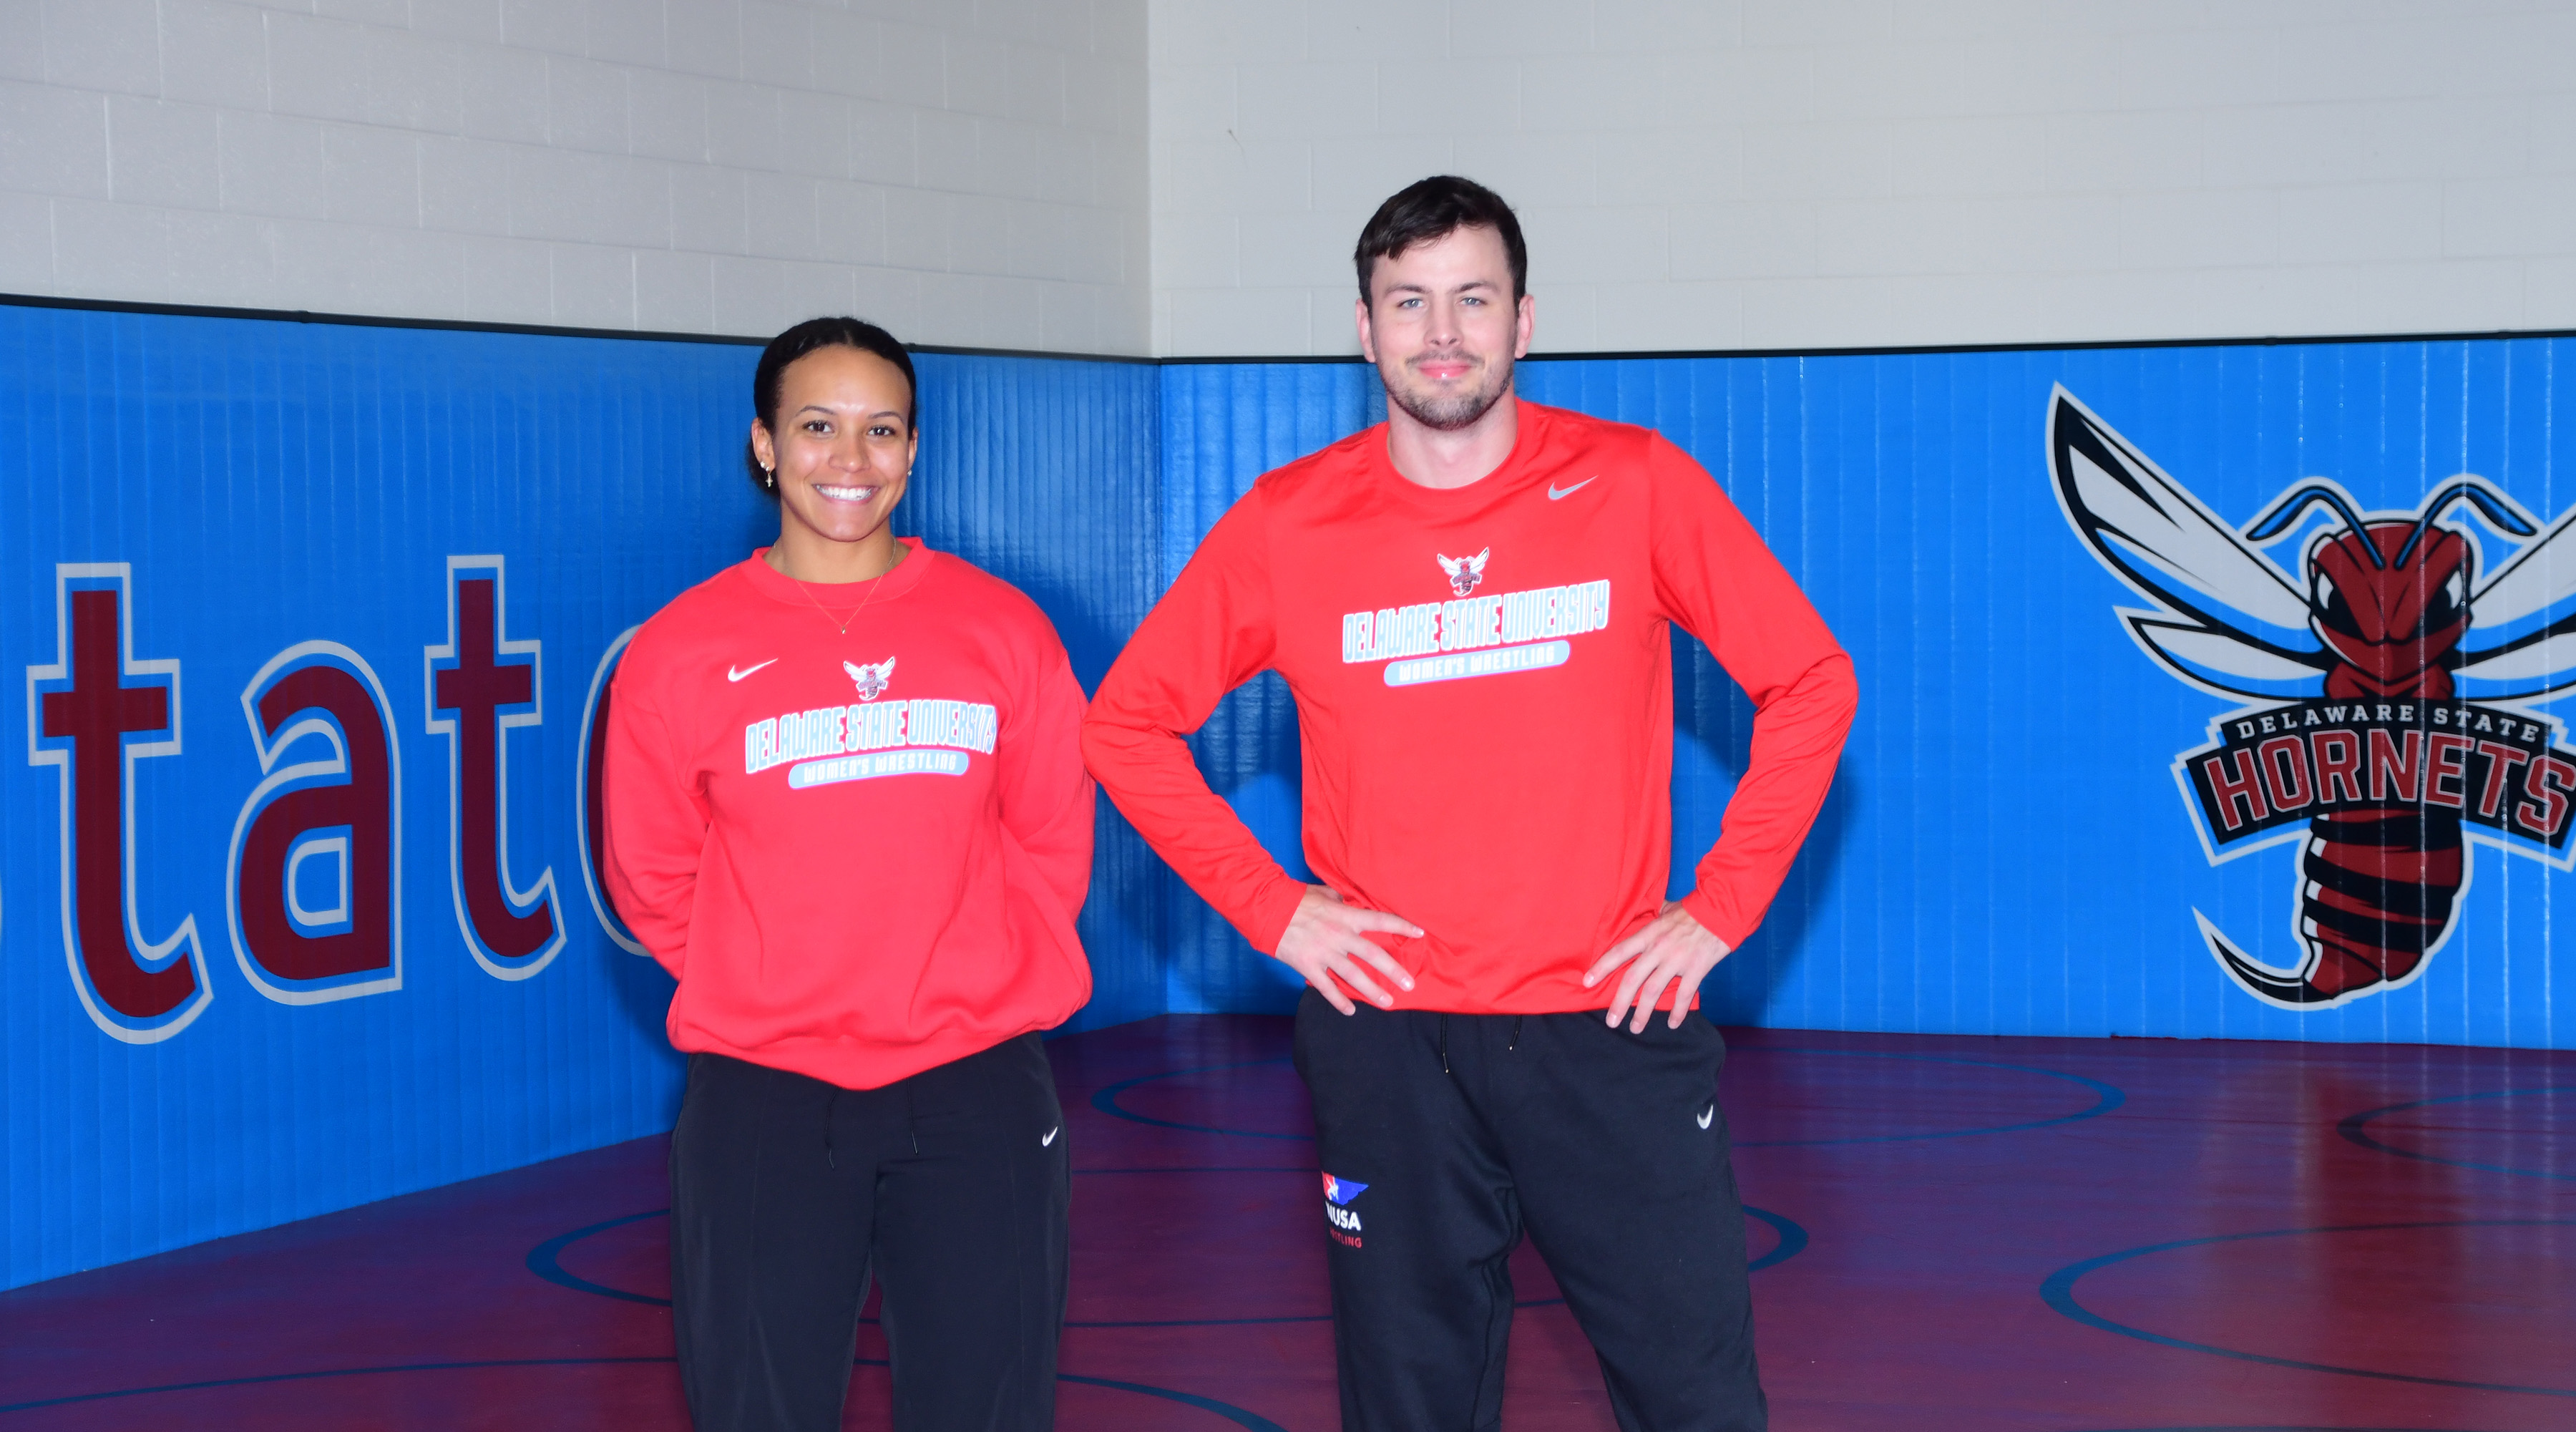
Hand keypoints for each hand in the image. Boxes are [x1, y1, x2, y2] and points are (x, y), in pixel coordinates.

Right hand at [1274, 886, 1420, 1014]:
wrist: (1268, 909)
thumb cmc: (1297, 899)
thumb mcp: (1325, 894)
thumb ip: (1342, 901)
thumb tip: (1354, 902)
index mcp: (1346, 916)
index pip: (1380, 920)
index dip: (1402, 926)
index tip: (1420, 933)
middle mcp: (1340, 937)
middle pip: (1373, 956)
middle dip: (1393, 971)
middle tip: (1409, 985)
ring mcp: (1324, 954)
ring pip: (1353, 976)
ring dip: (1372, 991)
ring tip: (1387, 1003)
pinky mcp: (1309, 967)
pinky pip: (1327, 987)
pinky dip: (1339, 1000)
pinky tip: (1350, 1010)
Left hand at [1583, 902, 1732, 1031]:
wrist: (1722, 910)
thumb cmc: (1694, 909)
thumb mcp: (1667, 909)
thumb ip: (1654, 916)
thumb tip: (1648, 912)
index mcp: (1649, 934)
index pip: (1619, 952)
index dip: (1601, 968)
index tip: (1587, 982)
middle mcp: (1658, 949)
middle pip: (1632, 979)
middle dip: (1620, 1003)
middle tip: (1611, 1021)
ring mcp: (1677, 960)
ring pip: (1653, 991)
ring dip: (1643, 1013)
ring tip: (1635, 1028)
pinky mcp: (1696, 969)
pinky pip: (1683, 995)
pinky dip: (1677, 1012)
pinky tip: (1673, 1024)